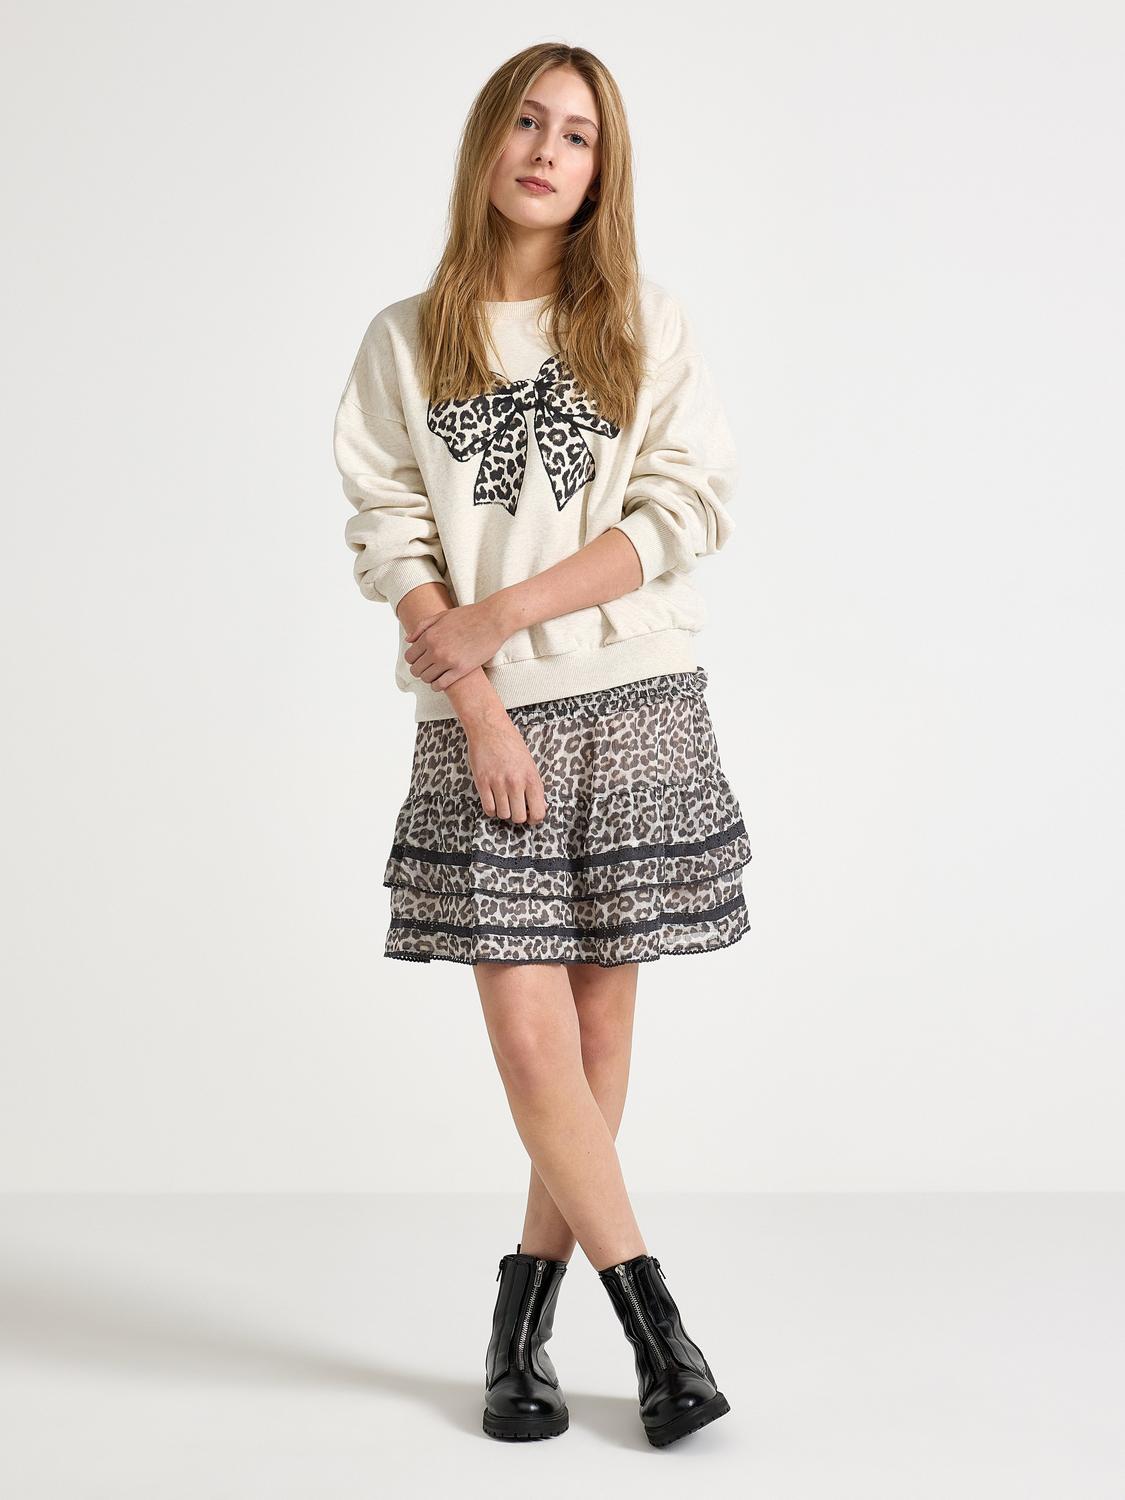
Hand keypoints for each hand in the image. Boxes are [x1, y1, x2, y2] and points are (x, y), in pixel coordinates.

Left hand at [402, 598, 509, 690]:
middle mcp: (435, 649)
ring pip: (426, 678)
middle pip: (416, 670)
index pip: (410, 656)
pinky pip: (441, 685)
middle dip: (420, 670)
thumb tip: (408, 640)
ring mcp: (448, 660)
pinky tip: (442, 682)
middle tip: (429, 669)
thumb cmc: (469, 615)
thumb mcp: (442, 615)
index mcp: (429, 636)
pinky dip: (438, 686)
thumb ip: (422, 626)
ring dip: (429, 678)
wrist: (493, 620)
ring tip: (436, 674)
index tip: (421, 660)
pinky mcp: (461, 669)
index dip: (414, 660)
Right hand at [465, 711, 547, 825]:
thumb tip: (539, 805)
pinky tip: (493, 800)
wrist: (489, 728)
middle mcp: (515, 783)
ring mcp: (498, 783)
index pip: (538, 812)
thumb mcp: (529, 764)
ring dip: (503, 811)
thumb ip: (534, 786)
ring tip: (503, 801)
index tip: (531, 817)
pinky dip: (491, 809)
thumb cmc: (510, 743)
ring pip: (503, 814)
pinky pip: (488, 808)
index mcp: (531, 778)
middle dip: (518, 816)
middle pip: (519, 817)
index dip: (535, 819)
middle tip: (516, 809)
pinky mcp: (482, 782)